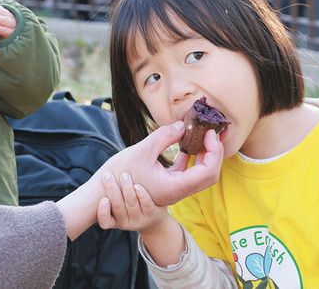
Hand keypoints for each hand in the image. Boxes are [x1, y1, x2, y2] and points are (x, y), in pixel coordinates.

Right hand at [95, 123, 223, 205]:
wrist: (104, 194)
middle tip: (210, 131)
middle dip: (214, 152)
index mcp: (175, 187)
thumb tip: (182, 125)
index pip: (208, 171)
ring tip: (201, 134)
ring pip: (200, 173)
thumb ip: (163, 136)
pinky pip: (188, 171)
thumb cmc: (120, 175)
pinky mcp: (168, 183)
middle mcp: (178, 191)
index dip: (214, 151)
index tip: (209, 132)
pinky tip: (186, 143)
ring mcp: (174, 188)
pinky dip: (192, 157)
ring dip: (204, 154)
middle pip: (209, 174)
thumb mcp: (141, 151)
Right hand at [97, 172, 168, 233]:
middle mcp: (126, 223)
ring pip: (131, 204)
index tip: (103, 199)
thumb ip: (111, 195)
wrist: (154, 220)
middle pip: (118, 207)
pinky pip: (146, 204)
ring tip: (124, 175)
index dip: (103, 212)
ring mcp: (140, 220)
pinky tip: (137, 185)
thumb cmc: (131, 207)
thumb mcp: (119, 206)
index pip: (105, 222)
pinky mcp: (152, 215)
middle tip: (108, 175)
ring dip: (127, 188)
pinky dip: (141, 194)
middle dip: (112, 189)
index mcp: (115, 222)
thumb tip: (102, 175)